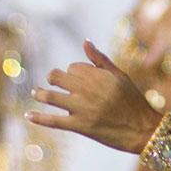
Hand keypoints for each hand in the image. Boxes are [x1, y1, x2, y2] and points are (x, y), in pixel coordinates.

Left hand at [28, 40, 162, 153]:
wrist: (141, 129)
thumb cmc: (133, 100)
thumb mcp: (120, 76)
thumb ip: (100, 59)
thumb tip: (85, 41)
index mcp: (98, 75)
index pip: (73, 67)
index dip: (73, 72)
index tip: (77, 78)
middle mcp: (87, 89)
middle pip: (57, 78)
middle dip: (53, 79)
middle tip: (53, 82)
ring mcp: (81, 108)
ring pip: (50, 97)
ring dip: (39, 94)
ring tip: (35, 93)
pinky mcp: (79, 126)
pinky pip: (53, 121)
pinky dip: (38, 118)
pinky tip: (28, 115)